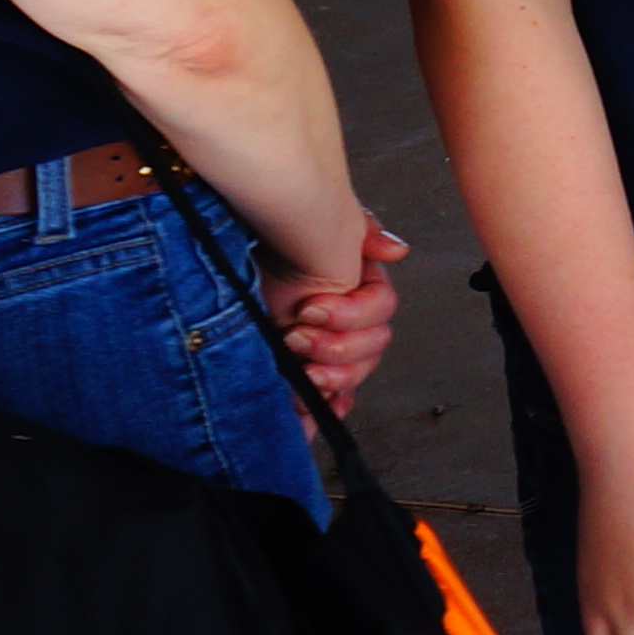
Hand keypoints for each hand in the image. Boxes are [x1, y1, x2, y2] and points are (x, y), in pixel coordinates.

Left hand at [259, 217, 410, 415]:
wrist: (237, 262)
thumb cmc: (282, 245)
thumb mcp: (325, 226)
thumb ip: (363, 232)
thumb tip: (396, 250)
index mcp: (363, 290)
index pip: (380, 309)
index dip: (349, 314)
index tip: (309, 309)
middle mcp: (354, 323)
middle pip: (372, 347)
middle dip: (336, 347)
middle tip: (296, 337)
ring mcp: (334, 350)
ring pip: (356, 374)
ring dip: (335, 378)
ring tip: (304, 372)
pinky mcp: (314, 372)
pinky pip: (334, 399)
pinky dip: (330, 406)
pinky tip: (318, 408)